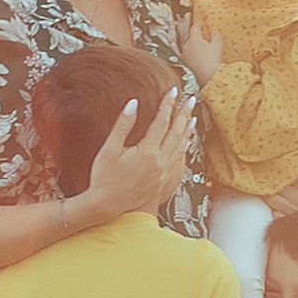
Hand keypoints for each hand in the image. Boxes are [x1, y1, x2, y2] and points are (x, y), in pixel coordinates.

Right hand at [82, 80, 191, 222]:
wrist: (107, 206)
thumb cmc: (104, 178)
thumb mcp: (109, 149)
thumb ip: (123, 125)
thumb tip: (133, 103)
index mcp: (148, 151)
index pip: (161, 121)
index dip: (167, 105)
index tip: (173, 91)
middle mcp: (160, 161)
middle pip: (176, 132)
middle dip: (183, 113)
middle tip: (190, 98)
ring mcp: (163, 172)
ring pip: (180, 146)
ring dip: (187, 130)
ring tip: (193, 116)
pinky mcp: (162, 181)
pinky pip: (178, 160)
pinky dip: (183, 148)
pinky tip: (186, 142)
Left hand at [181, 18, 223, 80]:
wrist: (204, 80)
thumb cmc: (211, 62)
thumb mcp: (217, 46)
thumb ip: (216, 36)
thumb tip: (214, 32)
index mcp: (194, 39)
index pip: (194, 27)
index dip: (199, 25)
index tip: (203, 26)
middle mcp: (186, 46)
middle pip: (191, 38)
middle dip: (198, 38)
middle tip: (206, 40)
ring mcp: (184, 56)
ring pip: (190, 48)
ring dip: (196, 48)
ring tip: (204, 52)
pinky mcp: (184, 64)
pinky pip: (189, 57)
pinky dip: (194, 56)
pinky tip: (200, 61)